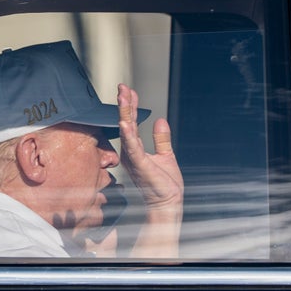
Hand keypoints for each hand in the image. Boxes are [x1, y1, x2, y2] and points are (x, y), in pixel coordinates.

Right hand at [117, 84, 183, 257]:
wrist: (168, 204)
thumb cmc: (164, 185)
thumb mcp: (166, 156)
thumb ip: (161, 139)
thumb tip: (161, 121)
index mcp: (135, 150)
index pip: (132, 123)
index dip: (131, 106)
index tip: (130, 90)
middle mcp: (131, 152)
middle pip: (126, 123)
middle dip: (124, 104)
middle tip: (122, 87)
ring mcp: (134, 158)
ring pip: (127, 131)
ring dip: (125, 113)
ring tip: (123, 97)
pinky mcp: (140, 165)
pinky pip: (133, 147)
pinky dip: (128, 135)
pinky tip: (125, 123)